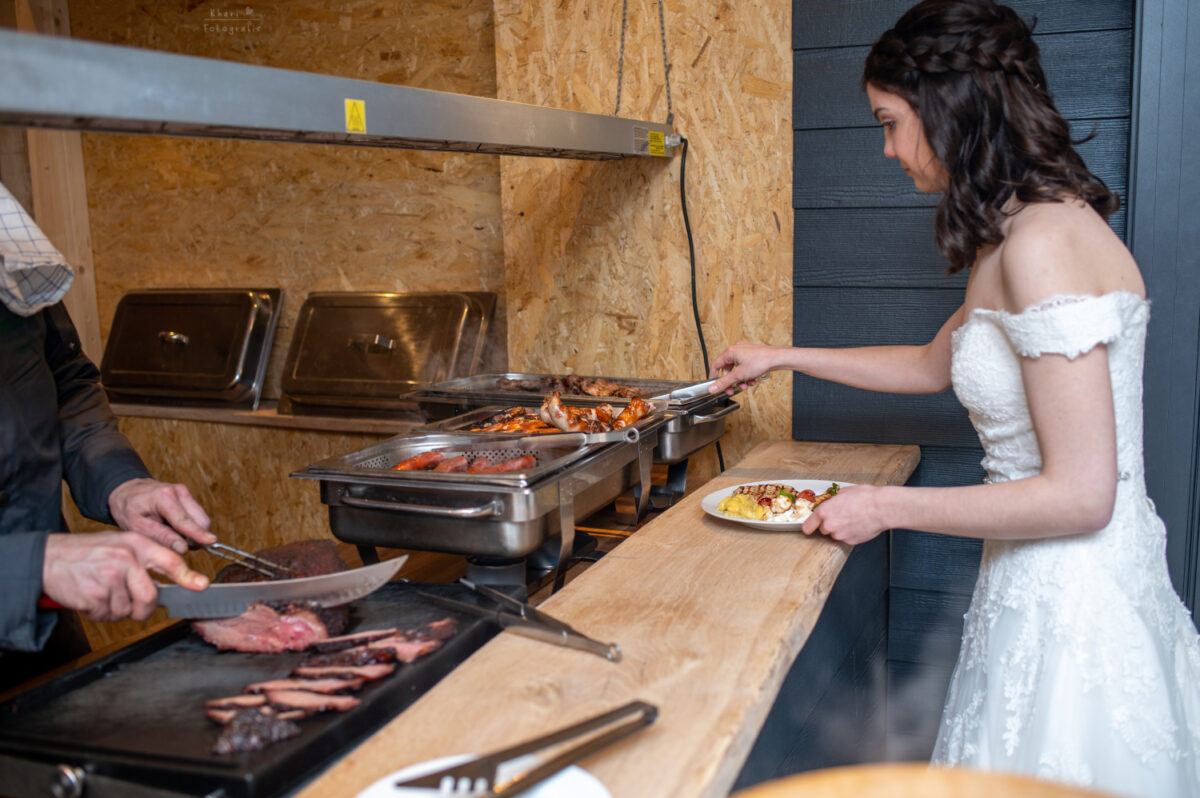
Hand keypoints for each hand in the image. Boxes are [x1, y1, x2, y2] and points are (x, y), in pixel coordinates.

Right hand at [42, 532, 208, 621]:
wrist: (47, 558)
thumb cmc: (85, 554)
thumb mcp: (118, 545)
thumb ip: (143, 561)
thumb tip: (168, 586)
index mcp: (136, 543)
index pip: (170, 560)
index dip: (187, 576)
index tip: (201, 585)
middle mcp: (126, 558)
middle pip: (150, 597)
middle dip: (144, 610)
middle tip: (134, 609)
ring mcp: (109, 577)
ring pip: (127, 610)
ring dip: (115, 610)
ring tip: (101, 593)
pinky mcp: (94, 595)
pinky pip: (107, 615)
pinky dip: (99, 613)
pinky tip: (89, 598)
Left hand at [108, 478, 214, 553]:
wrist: (127, 490)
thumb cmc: (128, 508)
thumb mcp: (136, 526)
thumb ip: (161, 537)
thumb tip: (182, 548)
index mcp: (163, 497)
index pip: (184, 520)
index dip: (198, 533)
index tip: (212, 541)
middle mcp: (178, 491)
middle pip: (200, 519)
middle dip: (194, 535)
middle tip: (176, 544)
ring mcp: (185, 492)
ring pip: (201, 518)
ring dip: (192, 531)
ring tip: (171, 533)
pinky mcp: (188, 496)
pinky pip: (197, 516)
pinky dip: (189, 526)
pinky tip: (173, 526)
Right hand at [708, 342, 780, 394]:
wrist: (777, 358)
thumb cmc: (760, 361)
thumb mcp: (739, 375)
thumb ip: (724, 382)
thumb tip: (712, 388)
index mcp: (730, 352)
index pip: (715, 365)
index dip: (713, 376)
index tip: (714, 385)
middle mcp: (736, 350)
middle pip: (727, 369)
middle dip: (731, 381)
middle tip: (731, 389)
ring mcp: (745, 352)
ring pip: (737, 370)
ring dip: (740, 380)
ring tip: (745, 385)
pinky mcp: (752, 356)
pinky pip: (744, 368)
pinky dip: (747, 376)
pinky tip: (752, 380)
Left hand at [800, 484, 888, 544]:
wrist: (882, 508)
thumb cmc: (866, 497)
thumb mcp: (844, 492)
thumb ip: (833, 500)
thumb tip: (831, 502)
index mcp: (824, 512)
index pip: (808, 525)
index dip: (809, 526)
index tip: (809, 527)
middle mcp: (829, 525)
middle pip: (823, 529)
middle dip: (830, 524)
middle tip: (841, 516)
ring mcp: (840, 535)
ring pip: (836, 534)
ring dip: (841, 529)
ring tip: (853, 519)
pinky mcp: (850, 542)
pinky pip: (847, 538)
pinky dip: (851, 533)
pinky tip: (859, 524)